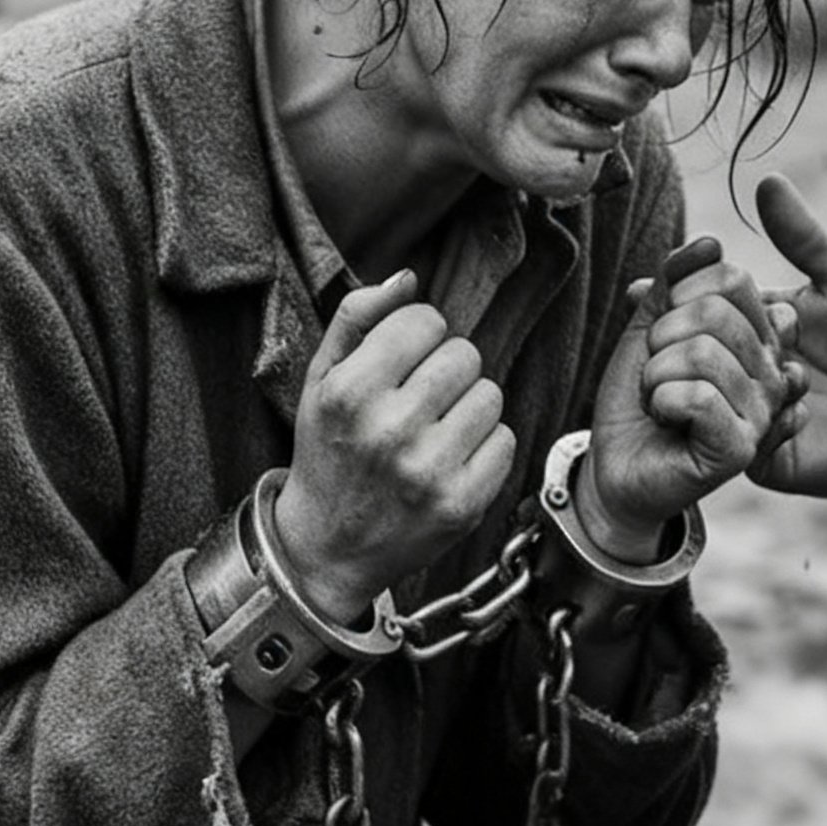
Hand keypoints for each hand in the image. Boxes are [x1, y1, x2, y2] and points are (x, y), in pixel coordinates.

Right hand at [274, 270, 515, 621]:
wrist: (326, 547)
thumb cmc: (327, 452)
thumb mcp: (321, 380)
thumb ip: (357, 319)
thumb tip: (409, 277)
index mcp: (349, 392)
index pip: (426, 321)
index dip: (420, 336)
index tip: (404, 362)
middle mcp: (388, 430)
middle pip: (465, 354)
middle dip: (447, 369)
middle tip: (422, 399)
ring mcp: (428, 470)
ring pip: (490, 394)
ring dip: (469, 406)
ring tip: (437, 429)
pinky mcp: (461, 504)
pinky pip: (505, 439)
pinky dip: (485, 446)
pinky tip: (451, 459)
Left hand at [583, 236, 793, 555]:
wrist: (617, 466)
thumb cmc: (641, 397)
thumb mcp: (653, 326)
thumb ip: (678, 281)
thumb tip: (709, 243)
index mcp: (757, 337)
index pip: (731, 279)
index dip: (680, 293)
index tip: (664, 329)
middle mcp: (770, 371)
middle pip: (716, 313)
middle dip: (661, 339)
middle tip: (659, 372)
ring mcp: (762, 411)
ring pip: (702, 354)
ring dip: (656, 376)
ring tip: (661, 400)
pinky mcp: (742, 448)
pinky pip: (697, 396)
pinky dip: (662, 402)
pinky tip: (668, 422)